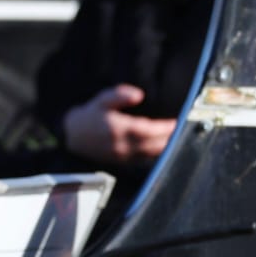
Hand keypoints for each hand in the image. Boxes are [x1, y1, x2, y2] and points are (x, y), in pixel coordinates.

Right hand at [62, 84, 178, 166]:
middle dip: (170, 136)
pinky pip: (145, 159)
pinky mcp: (123, 161)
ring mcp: (123, 155)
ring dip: (167, 146)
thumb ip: (119, 95)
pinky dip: (158, 154)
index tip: (179, 120)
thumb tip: (139, 94)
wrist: (71, 136)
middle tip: (184, 127)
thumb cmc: (88, 116)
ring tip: (178, 137)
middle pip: (154, 143)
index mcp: (118, 128)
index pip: (149, 129)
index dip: (166, 126)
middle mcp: (122, 144)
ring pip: (152, 153)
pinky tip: (165, 147)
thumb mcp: (100, 100)